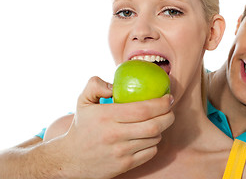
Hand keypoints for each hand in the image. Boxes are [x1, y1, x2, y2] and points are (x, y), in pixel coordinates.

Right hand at [58, 76, 174, 178]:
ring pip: (154, 138)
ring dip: (162, 129)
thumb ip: (95, 84)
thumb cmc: (82, 127)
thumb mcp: (83, 101)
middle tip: (170, 109)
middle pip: (154, 125)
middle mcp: (114, 135)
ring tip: (159, 121)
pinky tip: (150, 136)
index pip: (143, 109)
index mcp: (106, 116)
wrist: (71, 160)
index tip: (168, 97)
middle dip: (168, 115)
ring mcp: (121, 152)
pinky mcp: (125, 165)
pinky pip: (150, 152)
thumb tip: (116, 84)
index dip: (161, 103)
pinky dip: (155, 143)